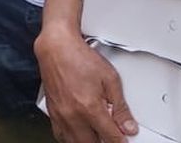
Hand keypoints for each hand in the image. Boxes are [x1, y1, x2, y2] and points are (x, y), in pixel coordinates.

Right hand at [35, 26, 136, 142]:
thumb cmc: (80, 58)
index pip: (111, 136)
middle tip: (111, 136)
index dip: (121, 139)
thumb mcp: (110, 79)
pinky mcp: (52, 112)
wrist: (56, 47)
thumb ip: (121, 106)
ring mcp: (60, 115)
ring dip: (89, 142)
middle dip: (105, 142)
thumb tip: (128, 125)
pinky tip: (79, 135)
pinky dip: (71, 139)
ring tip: (97, 137)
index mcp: (90, 107)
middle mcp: (73, 115)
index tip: (124, 138)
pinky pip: (60, 135)